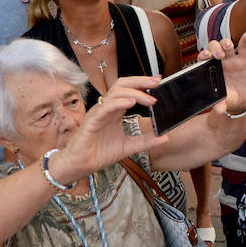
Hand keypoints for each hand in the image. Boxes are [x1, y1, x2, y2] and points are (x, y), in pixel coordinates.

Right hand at [48, 76, 167, 185]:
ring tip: (150, 100)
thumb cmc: (99, 153)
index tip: (159, 81)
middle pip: (122, 85)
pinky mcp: (92, 120)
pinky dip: (119, 103)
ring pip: (115, 93)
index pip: (129, 91)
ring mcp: (99, 112)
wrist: (80, 165)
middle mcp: (107, 108)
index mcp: (115, 111)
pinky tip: (131, 103)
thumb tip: (165, 138)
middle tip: (156, 81)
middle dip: (140, 81)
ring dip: (134, 93)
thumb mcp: (128, 147)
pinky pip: (106, 107)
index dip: (143, 84)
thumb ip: (145, 141)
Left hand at [198, 32, 245, 114]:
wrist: (240, 99)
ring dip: (226, 43)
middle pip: (214, 47)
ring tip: (228, 47)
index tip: (206, 56)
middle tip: (218, 56)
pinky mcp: (243, 59)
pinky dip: (245, 40)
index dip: (204, 55)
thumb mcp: (224, 100)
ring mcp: (231, 58)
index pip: (203, 57)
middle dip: (215, 49)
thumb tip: (218, 110)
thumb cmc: (228, 96)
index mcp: (210, 68)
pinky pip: (244, 47)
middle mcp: (219, 61)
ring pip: (226, 45)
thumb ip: (221, 103)